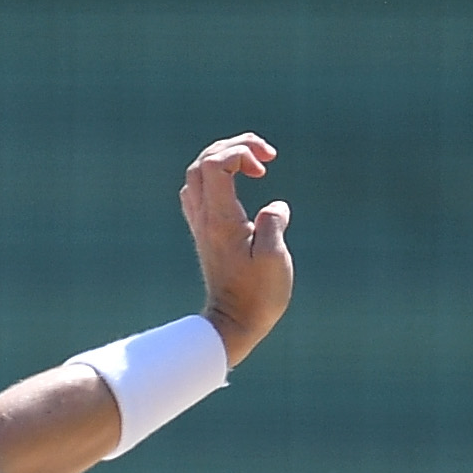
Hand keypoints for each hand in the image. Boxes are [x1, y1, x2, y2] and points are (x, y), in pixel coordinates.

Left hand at [183, 133, 291, 365]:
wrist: (233, 325)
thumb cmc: (258, 297)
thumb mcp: (275, 259)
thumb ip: (273, 223)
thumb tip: (275, 206)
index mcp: (220, 220)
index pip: (215, 165)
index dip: (240, 151)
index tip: (265, 166)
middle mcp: (205, 218)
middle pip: (203, 161)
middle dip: (234, 147)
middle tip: (265, 157)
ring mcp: (201, 225)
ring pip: (197, 173)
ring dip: (224, 159)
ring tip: (254, 164)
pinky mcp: (204, 233)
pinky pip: (199, 190)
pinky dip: (217, 176)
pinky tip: (238, 186)